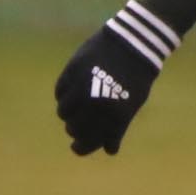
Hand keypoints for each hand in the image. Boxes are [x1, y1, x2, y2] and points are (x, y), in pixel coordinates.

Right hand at [54, 1, 177, 154]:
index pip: (89, 141)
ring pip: (63, 112)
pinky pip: (59, 93)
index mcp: (114, 116)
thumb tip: (108, 150)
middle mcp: (95, 104)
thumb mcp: (131, 105)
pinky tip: (71, 93)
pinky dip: (63, 96)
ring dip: (68, 114)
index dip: (81, 148)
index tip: (77, 148)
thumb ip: (118, 128)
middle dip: (75, 131)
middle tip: (77, 128)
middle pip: (73, 129)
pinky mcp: (72, 71)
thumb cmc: (136, 78)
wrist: (133, 44)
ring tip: (75, 109)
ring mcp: (82, 87)